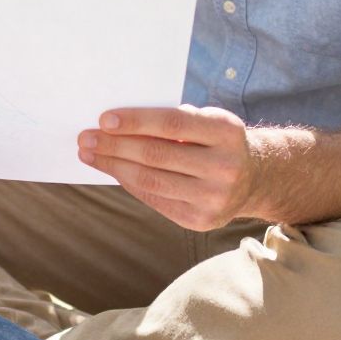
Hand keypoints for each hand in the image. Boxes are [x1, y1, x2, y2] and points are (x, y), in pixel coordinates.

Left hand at [78, 103, 257, 229]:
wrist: (254, 179)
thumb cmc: (217, 141)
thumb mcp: (208, 121)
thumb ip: (173, 120)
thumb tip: (116, 125)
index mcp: (227, 132)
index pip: (173, 124)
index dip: (136, 121)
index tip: (104, 119)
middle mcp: (225, 167)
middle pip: (157, 155)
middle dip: (115, 145)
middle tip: (86, 138)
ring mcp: (214, 198)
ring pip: (151, 180)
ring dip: (114, 166)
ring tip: (90, 154)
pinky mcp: (201, 220)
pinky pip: (155, 199)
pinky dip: (129, 183)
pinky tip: (113, 170)